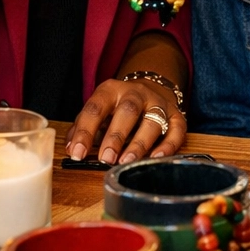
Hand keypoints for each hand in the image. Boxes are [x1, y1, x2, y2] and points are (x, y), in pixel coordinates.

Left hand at [64, 78, 186, 164]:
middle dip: (116, 135)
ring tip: (126, 162)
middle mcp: (137, 93)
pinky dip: (168, 145)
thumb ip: (83, 127)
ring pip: (153, 120)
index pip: (96, 108)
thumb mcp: (98, 110)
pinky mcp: (176, 115)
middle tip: (106, 158)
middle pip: (128, 110)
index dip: (85, 131)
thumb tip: (72, 149)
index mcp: (111, 90)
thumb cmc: (116, 107)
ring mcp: (159, 103)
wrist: (149, 88)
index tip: (77, 153)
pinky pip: (177, 130)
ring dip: (139, 143)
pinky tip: (155, 158)